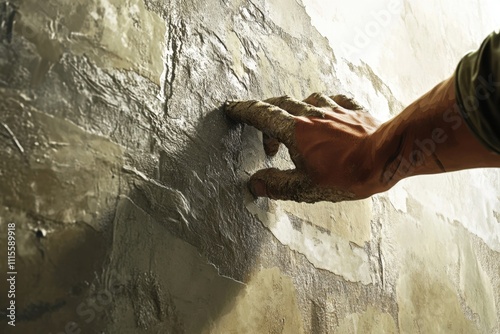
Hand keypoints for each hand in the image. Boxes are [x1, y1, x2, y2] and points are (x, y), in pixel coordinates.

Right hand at [224, 93, 381, 202]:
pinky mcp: (353, 110)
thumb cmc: (347, 174)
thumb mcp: (306, 188)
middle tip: (261, 130)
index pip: (262, 115)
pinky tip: (327, 111)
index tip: (232, 108)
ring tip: (294, 124)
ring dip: (294, 109)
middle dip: (266, 112)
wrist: (387, 156)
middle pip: (281, 104)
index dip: (244, 111)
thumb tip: (255, 183)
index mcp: (296, 131)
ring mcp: (334, 110)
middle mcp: (312, 114)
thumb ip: (277, 185)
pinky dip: (324, 105)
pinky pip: (334, 100)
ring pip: (306, 99)